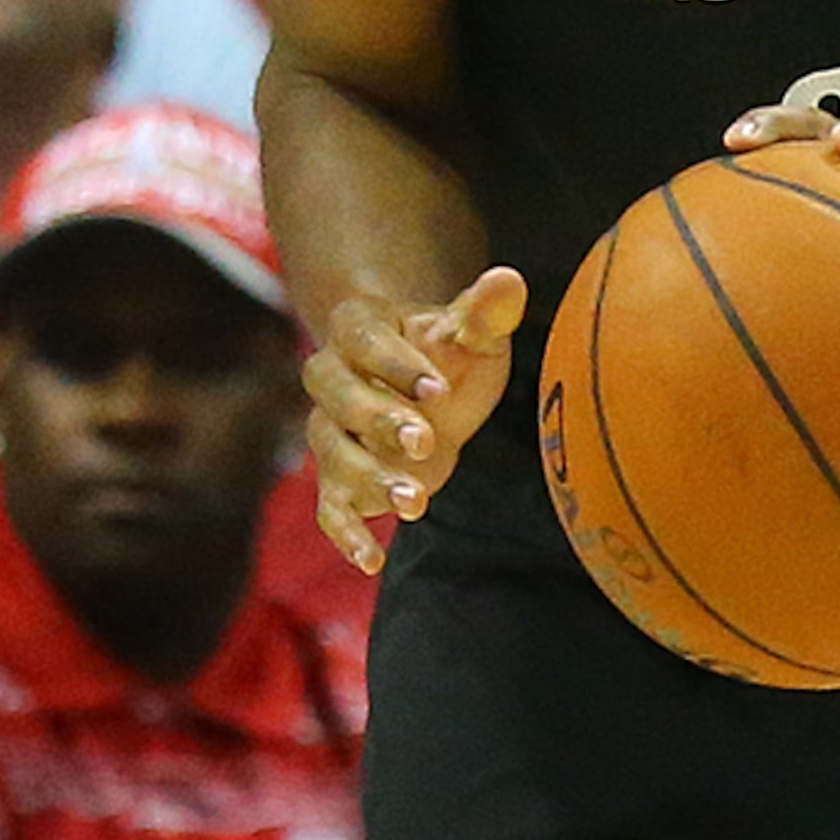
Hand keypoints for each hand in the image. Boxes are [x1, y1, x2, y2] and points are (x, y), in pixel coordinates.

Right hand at [305, 263, 524, 573]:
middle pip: (338, 396)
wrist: (430, 393)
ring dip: (371, 477)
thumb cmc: (450, 356)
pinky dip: (347, 532)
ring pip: (334, 453)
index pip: (363, 340)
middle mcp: (332, 376)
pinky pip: (330, 505)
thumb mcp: (471, 334)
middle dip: (379, 420)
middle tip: (427, 442)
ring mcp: (331, 431)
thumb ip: (483, 312)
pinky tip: (372, 559)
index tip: (438, 390)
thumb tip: (510, 281)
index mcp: (358, 326)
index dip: (395, 365)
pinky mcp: (338, 480)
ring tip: (418, 502)